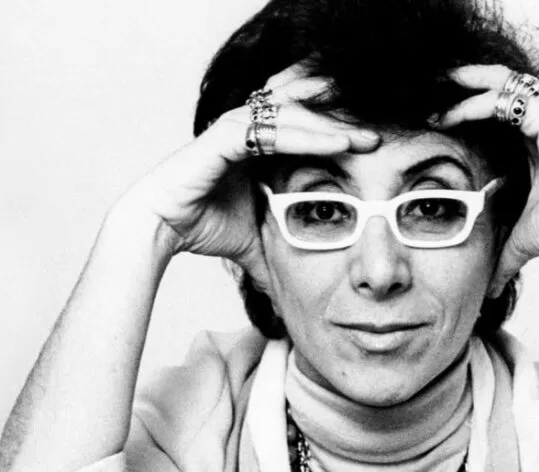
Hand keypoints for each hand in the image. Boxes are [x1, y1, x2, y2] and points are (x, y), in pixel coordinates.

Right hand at [113, 63, 380, 290]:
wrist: (159, 229)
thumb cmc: (202, 227)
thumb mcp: (258, 241)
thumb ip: (281, 251)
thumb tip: (300, 289)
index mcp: (258, 145)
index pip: (307, 130)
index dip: (339, 135)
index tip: (375, 152)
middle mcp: (249, 129)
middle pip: (306, 115)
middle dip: (343, 123)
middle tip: (379, 137)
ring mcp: (237, 128)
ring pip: (295, 117)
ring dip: (333, 126)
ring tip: (367, 139)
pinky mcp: (225, 136)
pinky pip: (275, 131)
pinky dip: (309, 135)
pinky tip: (338, 143)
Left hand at [434, 65, 538, 295]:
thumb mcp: (519, 240)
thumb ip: (502, 256)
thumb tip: (489, 292)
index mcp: (535, 142)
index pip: (500, 110)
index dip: (468, 106)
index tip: (435, 117)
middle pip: (501, 85)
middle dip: (466, 80)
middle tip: (434, 83)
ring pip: (502, 83)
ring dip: (466, 84)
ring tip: (437, 88)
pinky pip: (504, 100)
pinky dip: (474, 104)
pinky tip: (451, 117)